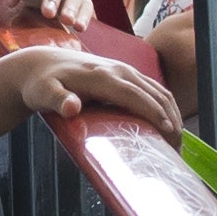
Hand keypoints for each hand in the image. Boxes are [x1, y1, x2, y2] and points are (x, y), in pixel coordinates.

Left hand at [7, 46, 184, 138]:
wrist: (40, 64)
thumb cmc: (41, 84)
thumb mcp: (43, 94)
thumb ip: (56, 100)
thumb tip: (71, 107)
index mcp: (102, 76)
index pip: (136, 95)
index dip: (155, 114)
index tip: (170, 135)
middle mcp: (118, 69)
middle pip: (154, 94)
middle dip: (170, 120)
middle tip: (176, 151)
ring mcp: (123, 69)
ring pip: (158, 90)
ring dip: (172, 114)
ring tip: (176, 143)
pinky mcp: (125, 73)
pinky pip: (153, 88)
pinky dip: (165, 106)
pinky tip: (168, 125)